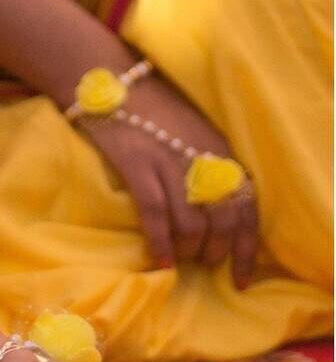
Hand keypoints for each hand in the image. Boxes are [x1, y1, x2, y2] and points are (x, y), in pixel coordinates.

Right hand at [83, 76, 256, 287]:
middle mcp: (203, 159)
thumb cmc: (152, 113)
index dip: (246, 248)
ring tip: (178, 260)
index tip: (241, 279)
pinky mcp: (139, 166)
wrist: (115, 82)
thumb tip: (214, 217)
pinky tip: (160, 261)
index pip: (247, 206)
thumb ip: (207, 171)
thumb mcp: (194, 138)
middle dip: (216, 252)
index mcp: (221, 152)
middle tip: (202, 264)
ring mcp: (171, 162)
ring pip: (192, 223)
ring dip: (187, 252)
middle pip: (223, 220)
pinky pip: (155, 215)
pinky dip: (160, 244)